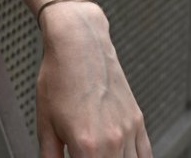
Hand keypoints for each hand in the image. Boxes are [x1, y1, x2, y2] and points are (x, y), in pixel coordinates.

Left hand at [36, 2, 150, 157]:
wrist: (78, 43)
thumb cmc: (59, 76)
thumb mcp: (44, 123)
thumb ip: (49, 156)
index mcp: (87, 146)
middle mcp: (112, 141)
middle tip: (84, 155)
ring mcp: (128, 131)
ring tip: (100, 154)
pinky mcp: (137, 120)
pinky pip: (145, 154)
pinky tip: (123, 157)